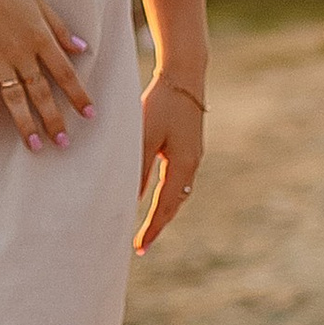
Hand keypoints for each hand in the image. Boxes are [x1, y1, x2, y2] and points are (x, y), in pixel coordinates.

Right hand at [0, 0, 95, 153]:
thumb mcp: (39, 2)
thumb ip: (59, 28)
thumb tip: (82, 48)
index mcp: (39, 37)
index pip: (64, 72)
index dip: (78, 94)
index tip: (89, 115)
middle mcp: (21, 52)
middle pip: (41, 91)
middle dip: (53, 119)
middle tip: (62, 143)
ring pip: (14, 97)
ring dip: (25, 123)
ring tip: (33, 146)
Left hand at [134, 66, 205, 251]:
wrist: (184, 76)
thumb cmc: (161, 104)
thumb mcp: (145, 136)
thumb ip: (138, 168)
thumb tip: (130, 199)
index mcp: (183, 165)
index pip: (164, 206)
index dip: (152, 228)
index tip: (139, 248)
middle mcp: (192, 165)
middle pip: (174, 204)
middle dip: (158, 225)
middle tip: (141, 246)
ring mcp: (193, 156)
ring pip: (177, 193)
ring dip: (163, 211)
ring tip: (148, 228)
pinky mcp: (189, 147)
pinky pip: (178, 181)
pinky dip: (167, 195)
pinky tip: (157, 197)